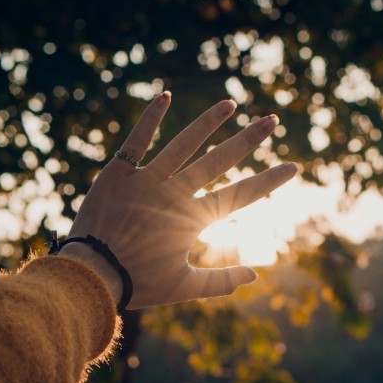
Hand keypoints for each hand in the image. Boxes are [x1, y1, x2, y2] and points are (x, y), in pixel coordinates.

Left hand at [63, 91, 295, 308]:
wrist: (90, 274)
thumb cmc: (137, 283)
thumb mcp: (183, 287)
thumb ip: (221, 282)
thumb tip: (255, 274)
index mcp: (192, 219)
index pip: (240, 195)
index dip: (268, 181)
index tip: (292, 166)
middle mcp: (174, 193)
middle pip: (219, 161)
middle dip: (249, 140)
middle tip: (272, 120)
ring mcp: (146, 180)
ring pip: (184, 144)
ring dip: (209, 122)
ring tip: (230, 103)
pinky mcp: (119, 173)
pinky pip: (137, 140)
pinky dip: (151, 118)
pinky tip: (165, 96)